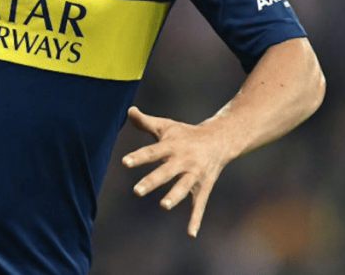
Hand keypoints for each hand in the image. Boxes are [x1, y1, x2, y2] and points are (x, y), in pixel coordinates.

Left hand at [121, 106, 234, 237]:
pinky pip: (199, 205)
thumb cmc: (186, 134)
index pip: (152, 152)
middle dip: (152, 181)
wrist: (220, 140)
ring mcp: (194, 175)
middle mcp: (183, 161)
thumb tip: (128, 110)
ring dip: (174, 196)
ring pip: (183, 188)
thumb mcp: (166, 126)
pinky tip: (190, 234)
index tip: (124, 162)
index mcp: (171, 146)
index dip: (138, 157)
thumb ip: (146, 122)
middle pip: (165, 172)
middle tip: (136, 191)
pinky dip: (195, 219)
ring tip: (163, 206)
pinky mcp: (203, 187)